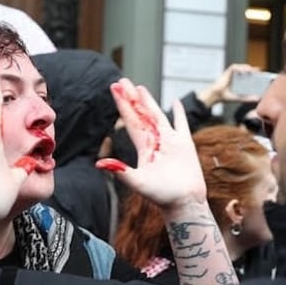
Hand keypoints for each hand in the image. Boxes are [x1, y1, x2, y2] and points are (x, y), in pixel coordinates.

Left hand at [96, 78, 205, 208]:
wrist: (184, 203)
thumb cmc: (162, 196)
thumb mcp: (138, 183)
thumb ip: (120, 172)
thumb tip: (100, 164)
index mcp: (142, 147)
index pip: (130, 120)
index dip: (122, 104)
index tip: (115, 89)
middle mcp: (154, 142)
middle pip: (140, 114)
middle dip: (131, 98)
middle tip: (122, 81)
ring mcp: (170, 142)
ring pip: (157, 116)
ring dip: (149, 102)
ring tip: (140, 88)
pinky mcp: (185, 145)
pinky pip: (181, 125)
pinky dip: (179, 114)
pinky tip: (176, 103)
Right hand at [197, 63, 261, 105]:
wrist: (216, 96)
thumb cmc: (226, 97)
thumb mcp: (239, 98)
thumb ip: (248, 98)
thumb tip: (258, 99)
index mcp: (240, 82)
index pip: (249, 75)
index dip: (255, 73)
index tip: (261, 74)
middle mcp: (236, 77)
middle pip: (246, 70)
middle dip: (252, 69)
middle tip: (258, 71)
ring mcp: (232, 74)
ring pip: (241, 67)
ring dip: (247, 67)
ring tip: (252, 71)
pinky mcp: (227, 72)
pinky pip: (234, 67)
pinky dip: (239, 68)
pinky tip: (243, 71)